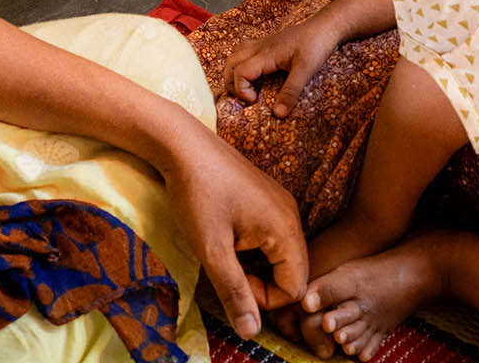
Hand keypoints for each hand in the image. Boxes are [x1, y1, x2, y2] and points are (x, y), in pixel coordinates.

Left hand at [158, 131, 308, 338]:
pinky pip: (273, 238)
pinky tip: (227, 237)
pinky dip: (253, 248)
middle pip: (292, 272)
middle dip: (261, 283)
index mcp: (286, 228)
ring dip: (255, 266)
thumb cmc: (197, 194)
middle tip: (226, 268)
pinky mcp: (268, 199)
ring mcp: (281, 205)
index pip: (295, 288)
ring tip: (223, 252)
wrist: (183, 145)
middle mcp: (292, 216)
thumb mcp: (212, 250)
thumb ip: (234, 292)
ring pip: (281, 256)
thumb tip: (251, 333)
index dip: (264, 298)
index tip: (232, 280)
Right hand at [224, 13, 347, 116]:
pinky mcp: (269, 43)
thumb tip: (277, 115)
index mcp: (265, 55)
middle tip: (243, 97)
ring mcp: (263, 43)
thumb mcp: (306, 70)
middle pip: (231, 62)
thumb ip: (291, 92)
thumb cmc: (316, 45)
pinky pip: (246, 51)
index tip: (254, 101)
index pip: (239, 72)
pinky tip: (255, 74)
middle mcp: (259, 47)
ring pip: (236, 54)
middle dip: (230, 82)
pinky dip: (242, 64)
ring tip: (244, 87)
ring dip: (234, 71)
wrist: (326, 26)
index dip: (241, 89)